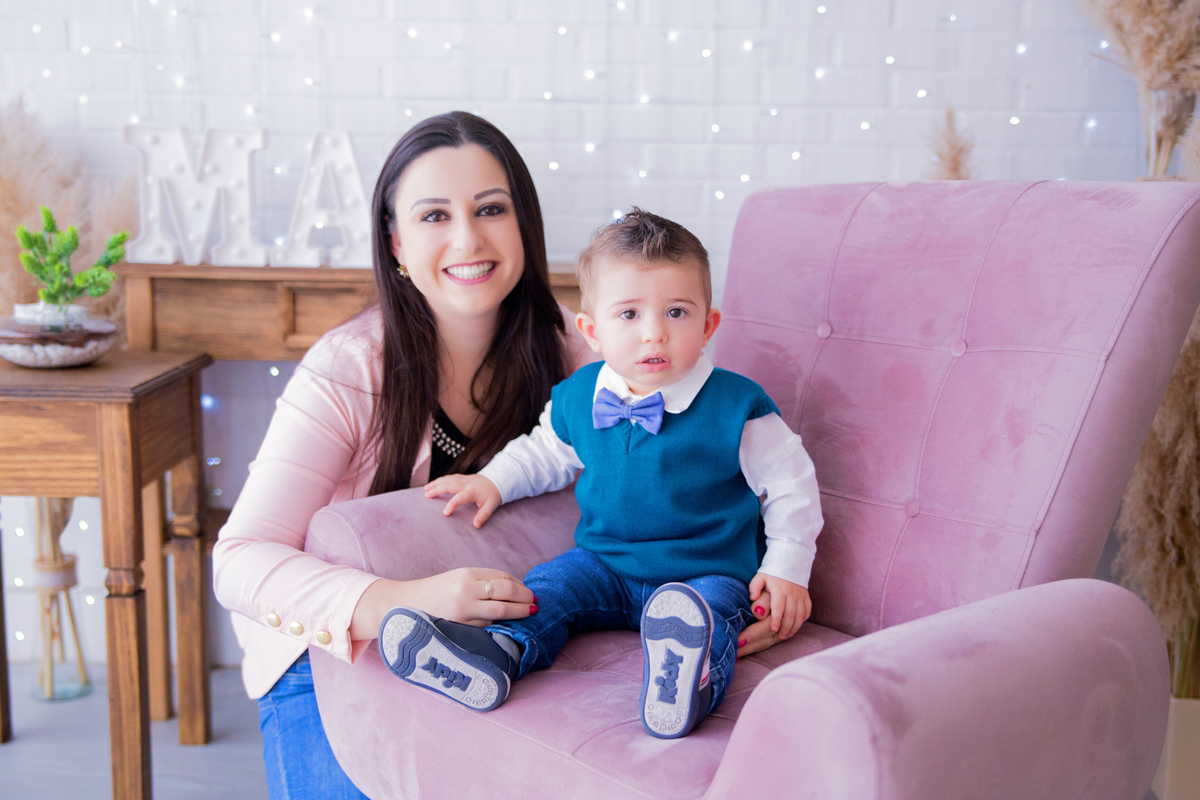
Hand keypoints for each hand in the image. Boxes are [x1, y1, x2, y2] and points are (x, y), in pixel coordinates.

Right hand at [350, 568, 536, 637]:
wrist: (402, 607)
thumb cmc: (433, 593)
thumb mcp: (456, 579)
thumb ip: (480, 582)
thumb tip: (512, 589)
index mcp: (466, 574)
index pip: (502, 577)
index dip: (519, 585)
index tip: (528, 592)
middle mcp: (465, 590)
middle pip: (505, 593)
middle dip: (524, 598)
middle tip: (536, 603)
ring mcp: (462, 611)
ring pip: (499, 612)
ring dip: (518, 613)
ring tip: (529, 614)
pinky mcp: (458, 628)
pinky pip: (486, 627)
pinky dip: (500, 626)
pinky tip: (510, 627)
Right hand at [425, 474, 502, 527]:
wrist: (498, 480)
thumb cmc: (493, 494)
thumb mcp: (491, 506)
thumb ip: (483, 515)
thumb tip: (476, 525)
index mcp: (473, 491)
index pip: (460, 498)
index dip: (452, 505)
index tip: (445, 513)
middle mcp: (466, 484)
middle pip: (449, 485)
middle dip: (437, 489)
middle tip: (427, 495)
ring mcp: (464, 479)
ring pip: (447, 479)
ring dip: (436, 483)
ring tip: (426, 489)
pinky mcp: (462, 477)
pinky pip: (449, 477)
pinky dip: (440, 480)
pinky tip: (433, 484)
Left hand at [739, 573, 810, 655]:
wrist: (790, 562)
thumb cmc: (772, 572)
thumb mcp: (761, 576)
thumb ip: (755, 587)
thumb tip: (752, 598)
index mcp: (780, 589)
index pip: (778, 607)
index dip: (776, 619)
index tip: (773, 629)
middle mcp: (792, 593)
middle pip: (790, 614)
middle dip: (786, 627)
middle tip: (780, 636)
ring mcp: (801, 595)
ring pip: (800, 615)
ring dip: (795, 626)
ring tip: (787, 634)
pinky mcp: (806, 597)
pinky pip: (807, 611)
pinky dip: (803, 620)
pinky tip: (796, 626)